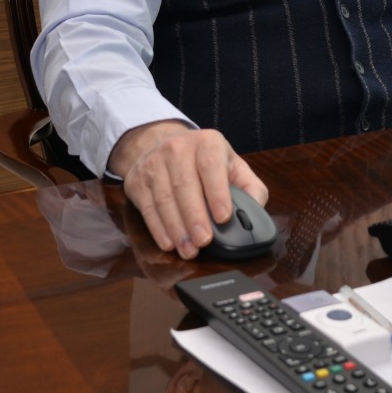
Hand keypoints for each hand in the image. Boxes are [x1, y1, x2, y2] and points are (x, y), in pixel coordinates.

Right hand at [111, 121, 269, 259]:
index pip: (211, 165)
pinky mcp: (137, 180)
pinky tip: (169, 243)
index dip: (217, 192)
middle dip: (195, 217)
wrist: (161, 143)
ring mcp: (154, 163)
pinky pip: (147, 208)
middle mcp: (178, 148)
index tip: (224, 217)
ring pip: (164, 199)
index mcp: (207, 142)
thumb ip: (249, 187)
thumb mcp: (231, 164)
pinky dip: (158, 229)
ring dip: (177, 228)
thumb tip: (255, 211)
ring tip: (189, 249)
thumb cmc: (204, 161)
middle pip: (185, 185)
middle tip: (205, 241)